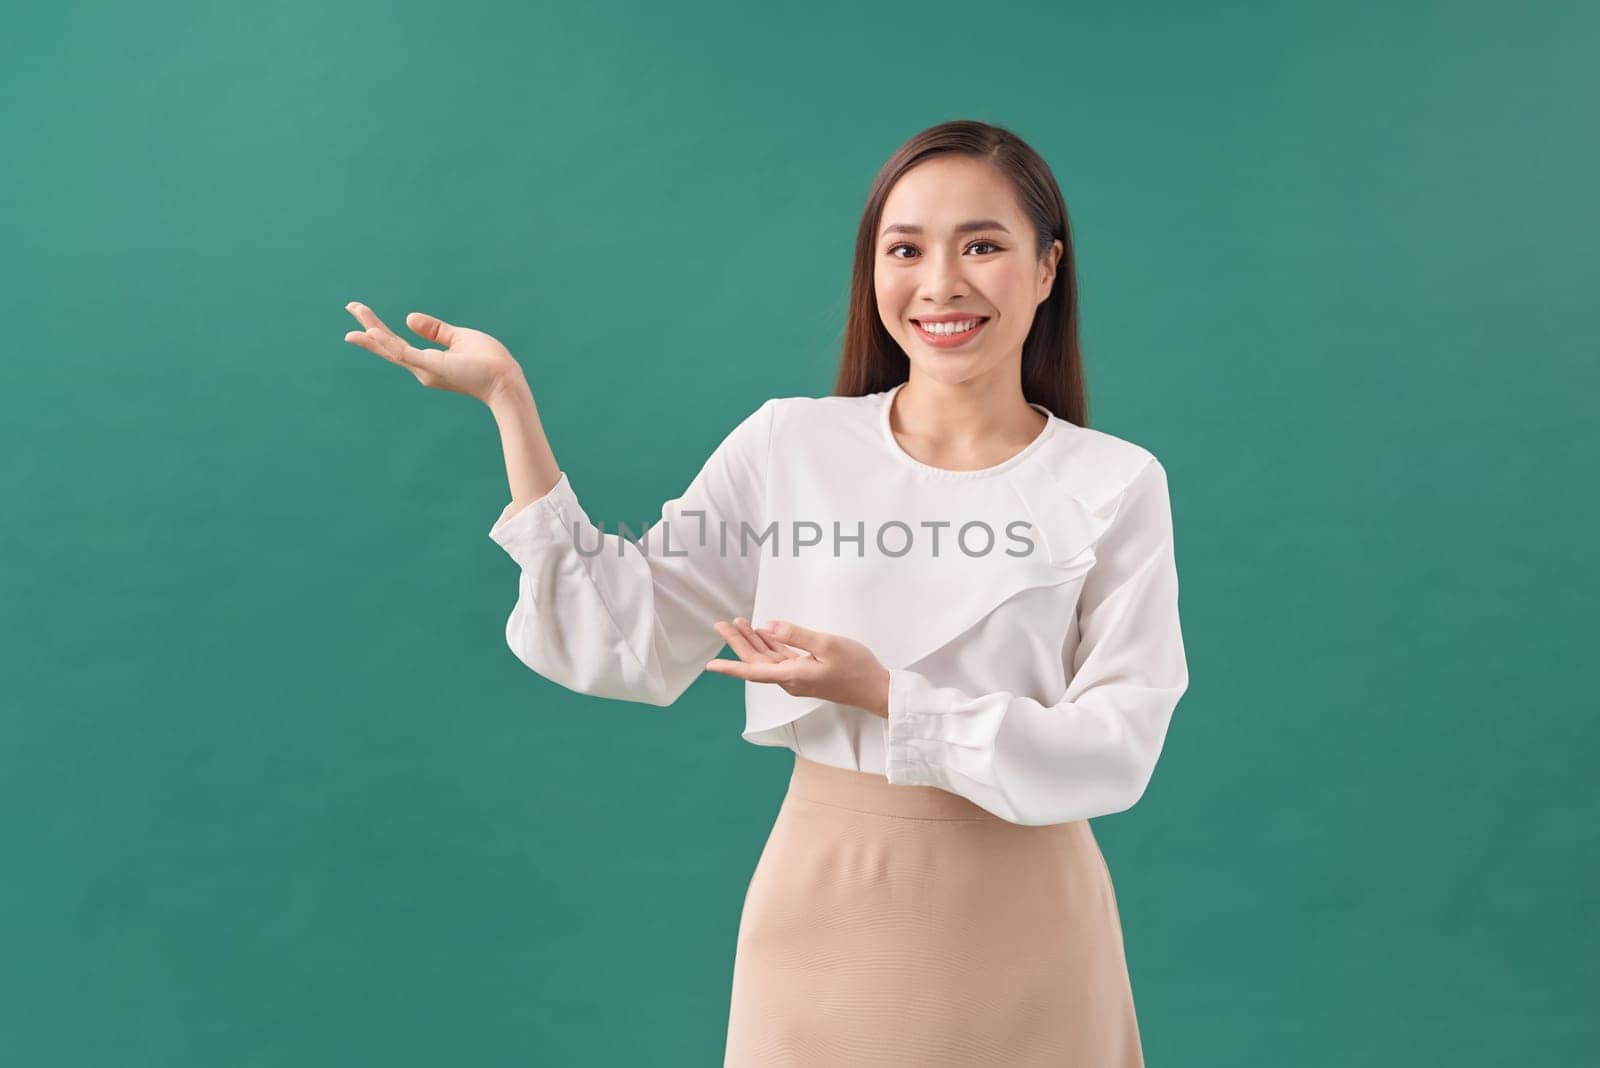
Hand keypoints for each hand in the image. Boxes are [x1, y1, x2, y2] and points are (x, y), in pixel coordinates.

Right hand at [342, 301, 522, 404]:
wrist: (506, 382)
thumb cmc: (489, 363)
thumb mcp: (460, 338)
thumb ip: (435, 330)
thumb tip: (408, 317)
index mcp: (429, 362)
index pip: (398, 344)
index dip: (379, 330)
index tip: (362, 313)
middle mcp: (423, 368)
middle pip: (389, 346)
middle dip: (369, 327)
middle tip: (350, 306)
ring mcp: (427, 369)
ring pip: (393, 349)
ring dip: (373, 332)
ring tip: (355, 313)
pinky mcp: (434, 367)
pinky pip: (406, 354)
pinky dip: (388, 344)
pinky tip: (374, 333)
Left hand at [705, 618, 890, 718]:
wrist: (876, 689)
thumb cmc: (856, 668)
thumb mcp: (827, 645)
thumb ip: (796, 635)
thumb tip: (768, 626)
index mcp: (792, 675)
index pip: (754, 670)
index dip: (731, 667)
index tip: (710, 666)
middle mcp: (790, 679)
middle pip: (756, 661)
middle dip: (737, 643)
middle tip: (721, 624)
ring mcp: (798, 677)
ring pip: (767, 659)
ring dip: (752, 641)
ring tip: (738, 623)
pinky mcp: (806, 673)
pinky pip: (780, 659)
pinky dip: (769, 645)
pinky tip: (764, 633)